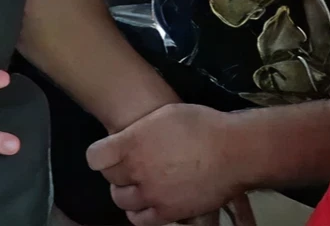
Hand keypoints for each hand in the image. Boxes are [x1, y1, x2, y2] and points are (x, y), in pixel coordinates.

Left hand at [86, 103, 255, 225]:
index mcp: (133, 143)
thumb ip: (142, 128)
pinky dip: (139, 212)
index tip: (110, 151)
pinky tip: (147, 203)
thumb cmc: (203, 125)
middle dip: (117, 171)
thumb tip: (128, 138)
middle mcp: (137, 170)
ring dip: (126, 192)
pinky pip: (140, 220)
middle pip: (110, 178)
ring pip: (122, 200)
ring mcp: (151, 194)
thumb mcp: (167, 113)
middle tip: (131, 165)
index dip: (102, 153)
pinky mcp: (167, 213)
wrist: (234, 151)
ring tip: (140, 184)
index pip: (95, 157)